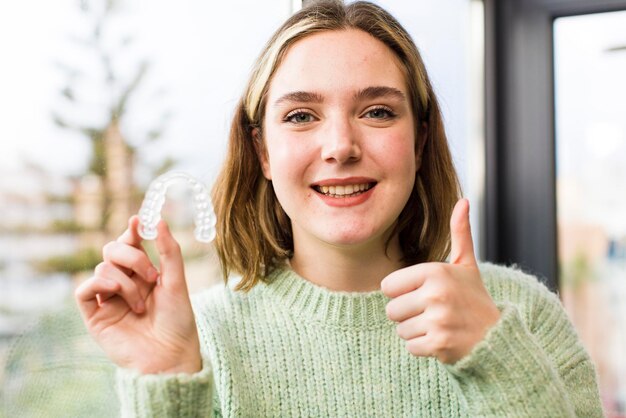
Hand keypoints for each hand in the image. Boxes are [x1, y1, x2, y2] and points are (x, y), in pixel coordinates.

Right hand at [75, 216, 201, 373]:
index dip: (133, 230)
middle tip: (152, 275)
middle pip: (112, 251)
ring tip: (142, 305)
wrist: (170, 357)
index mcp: (143, 274)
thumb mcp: (177, 282)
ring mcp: (107, 299)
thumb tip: (158, 220)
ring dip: (125, 282)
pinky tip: (116, 293)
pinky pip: (83, 291)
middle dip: (132, 256)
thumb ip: (169, 251)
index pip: (131, 244)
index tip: (139, 220)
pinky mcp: (94, 316)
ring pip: (102, 269)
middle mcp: (124, 283)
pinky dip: (98, 285)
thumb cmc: (178, 322)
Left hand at [381, 199, 499, 363]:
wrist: (496, 338)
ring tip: (438, 325)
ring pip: (400, 330)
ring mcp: (438, 320)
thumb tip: (463, 201)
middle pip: (391, 310)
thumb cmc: (473, 298)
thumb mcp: (466, 265)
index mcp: (435, 272)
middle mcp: (436, 294)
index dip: (403, 293)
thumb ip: (460, 233)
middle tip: (433, 313)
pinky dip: (422, 347)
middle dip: (407, 314)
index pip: (388, 286)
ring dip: (415, 331)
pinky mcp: (439, 344)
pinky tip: (441, 339)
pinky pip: (410, 346)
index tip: (424, 294)